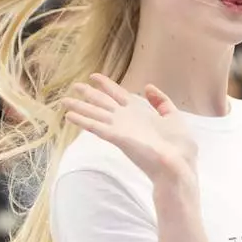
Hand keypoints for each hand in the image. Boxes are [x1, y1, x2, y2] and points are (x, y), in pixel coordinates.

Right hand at [62, 74, 197, 184]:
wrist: (179, 165)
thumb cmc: (179, 146)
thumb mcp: (172, 117)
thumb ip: (161, 101)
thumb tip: (147, 87)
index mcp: (138, 114)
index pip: (118, 95)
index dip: (106, 85)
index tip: (94, 76)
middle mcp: (126, 120)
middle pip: (103, 103)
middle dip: (88, 94)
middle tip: (73, 86)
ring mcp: (120, 129)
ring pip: (95, 114)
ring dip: (79, 107)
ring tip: (63, 101)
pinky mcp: (117, 138)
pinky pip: (96, 127)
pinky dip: (82, 121)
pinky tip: (69, 116)